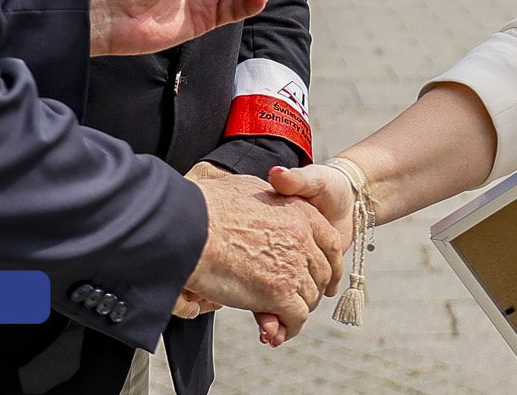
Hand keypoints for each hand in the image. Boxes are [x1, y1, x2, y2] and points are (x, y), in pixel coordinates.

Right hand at [177, 164, 343, 342]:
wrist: (186, 226)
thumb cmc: (207, 206)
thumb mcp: (247, 186)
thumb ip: (268, 193)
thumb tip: (272, 188)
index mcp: (298, 211)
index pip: (330, 242)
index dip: (329, 262)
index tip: (325, 275)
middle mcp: (302, 238)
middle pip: (321, 272)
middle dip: (311, 289)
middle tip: (295, 299)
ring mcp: (292, 266)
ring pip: (310, 297)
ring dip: (297, 310)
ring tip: (281, 316)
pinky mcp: (277, 292)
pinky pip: (296, 317)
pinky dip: (288, 327)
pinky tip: (277, 330)